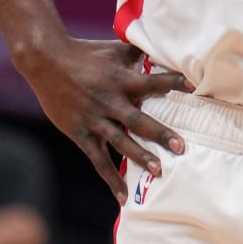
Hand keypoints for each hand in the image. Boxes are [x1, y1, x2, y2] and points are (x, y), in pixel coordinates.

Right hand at [16, 37, 191, 202]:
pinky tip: (123, 196)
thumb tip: (166, 48)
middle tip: (182, 147)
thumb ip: (140, 53)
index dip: (174, 84)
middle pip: (138, 120)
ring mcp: (94, 118)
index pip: (153, 82)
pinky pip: (97, 159)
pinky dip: (110, 178)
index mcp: (121, 79)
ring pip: (120, 142)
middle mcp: (109, 100)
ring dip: (140, 157)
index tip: (196, 89)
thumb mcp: (115, 49)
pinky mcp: (80, 132)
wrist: (46, 61)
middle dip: (161, 134)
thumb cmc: (86, 52)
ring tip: (159, 171)